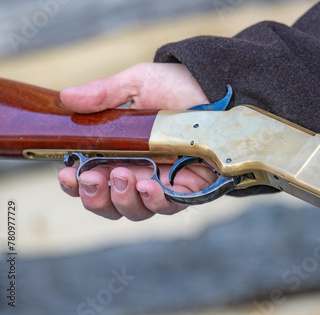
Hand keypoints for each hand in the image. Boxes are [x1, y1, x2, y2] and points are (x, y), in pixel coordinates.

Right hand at [58, 63, 217, 220]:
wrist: (217, 87)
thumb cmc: (177, 86)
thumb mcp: (138, 83)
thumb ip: (104, 93)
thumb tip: (66, 98)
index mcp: (120, 152)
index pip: (91, 179)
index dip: (76, 184)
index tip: (68, 174)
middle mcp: (140, 172)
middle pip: (111, 204)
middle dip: (97, 198)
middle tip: (94, 177)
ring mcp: (166, 182)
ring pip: (138, 210)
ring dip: (124, 200)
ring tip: (126, 177)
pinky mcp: (192, 187)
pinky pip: (172, 205)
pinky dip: (158, 201)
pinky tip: (150, 187)